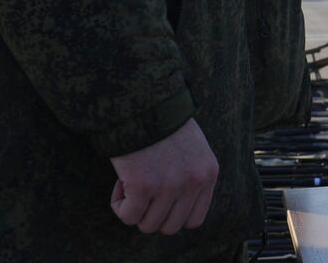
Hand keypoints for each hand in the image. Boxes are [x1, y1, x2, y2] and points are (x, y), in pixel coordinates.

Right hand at [109, 117, 218, 234]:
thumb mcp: (193, 148)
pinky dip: (119, 205)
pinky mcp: (144, 186)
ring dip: (134, 208)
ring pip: (148, 224)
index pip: (194, 219)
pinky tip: (121, 182)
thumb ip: (190, 175)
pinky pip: (128, 216)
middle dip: (151, 214)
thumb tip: (175, 206)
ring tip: (131, 182)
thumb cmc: (163, 122)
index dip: (172, 214)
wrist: (144, 101)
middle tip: (142, 191)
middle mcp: (193, 182)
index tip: (159, 200)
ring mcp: (170, 186)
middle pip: (170, 226)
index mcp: (208, 173)